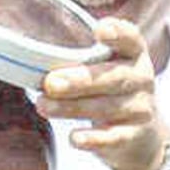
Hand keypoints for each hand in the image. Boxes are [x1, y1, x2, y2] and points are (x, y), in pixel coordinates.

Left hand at [36, 18, 169, 169]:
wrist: (140, 134)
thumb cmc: (109, 90)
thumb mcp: (104, 68)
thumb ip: (80, 57)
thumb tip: (29, 54)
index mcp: (133, 54)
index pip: (131, 39)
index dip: (118, 33)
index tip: (100, 30)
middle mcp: (141, 79)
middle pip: (114, 77)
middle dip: (81, 80)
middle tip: (51, 83)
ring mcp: (139, 108)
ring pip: (107, 107)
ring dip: (73, 107)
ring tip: (43, 105)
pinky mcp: (132, 137)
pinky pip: (113, 138)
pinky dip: (93, 139)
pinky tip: (74, 138)